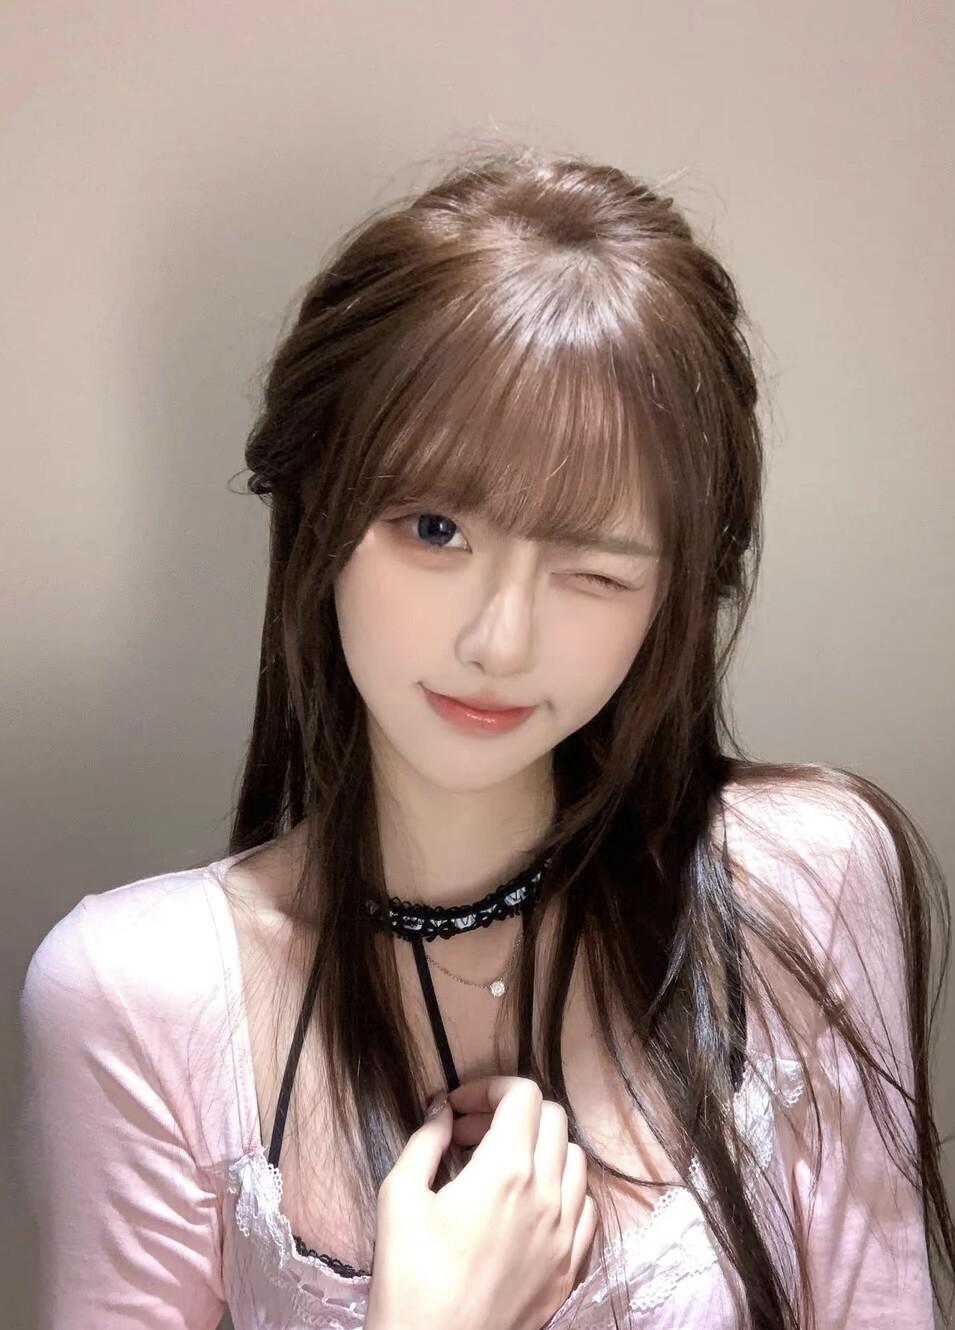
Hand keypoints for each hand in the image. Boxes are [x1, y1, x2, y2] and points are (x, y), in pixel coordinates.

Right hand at [365, 1075, 596, 1329]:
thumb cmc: (409, 1282)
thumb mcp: (398, 1198)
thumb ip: (424, 1141)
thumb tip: (442, 1111)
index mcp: (505, 1171)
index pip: (523, 1095)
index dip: (490, 1088)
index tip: (459, 1108)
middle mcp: (547, 1195)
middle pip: (553, 1118)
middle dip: (513, 1112)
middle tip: (472, 1134)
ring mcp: (566, 1234)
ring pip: (576, 1159)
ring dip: (541, 1148)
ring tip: (501, 1166)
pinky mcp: (571, 1268)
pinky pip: (587, 1209)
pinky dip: (564, 1191)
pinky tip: (530, 1204)